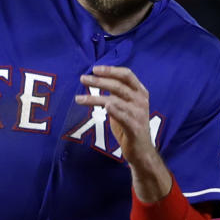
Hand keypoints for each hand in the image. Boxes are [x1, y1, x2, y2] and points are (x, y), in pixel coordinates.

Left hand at [75, 65, 170, 200]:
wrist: (141, 151)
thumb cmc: (130, 127)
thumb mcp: (124, 106)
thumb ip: (115, 95)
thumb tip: (98, 82)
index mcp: (140, 92)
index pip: (126, 75)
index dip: (111, 70)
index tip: (95, 69)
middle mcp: (141, 100)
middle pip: (118, 85)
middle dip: (99, 81)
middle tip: (83, 79)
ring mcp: (139, 114)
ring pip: (115, 100)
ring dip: (95, 98)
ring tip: (79, 98)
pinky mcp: (134, 128)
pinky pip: (122, 116)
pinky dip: (113, 110)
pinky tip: (104, 106)